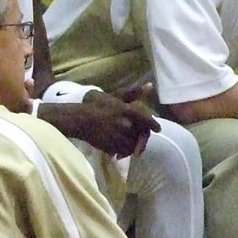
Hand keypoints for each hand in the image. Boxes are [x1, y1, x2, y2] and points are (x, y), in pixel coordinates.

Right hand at [42, 92, 158, 157]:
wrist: (79, 119)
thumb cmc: (95, 104)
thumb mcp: (115, 95)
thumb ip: (134, 93)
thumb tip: (151, 86)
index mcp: (127, 111)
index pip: (147, 120)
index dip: (153, 125)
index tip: (158, 129)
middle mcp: (125, 125)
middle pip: (141, 134)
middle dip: (143, 137)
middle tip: (142, 139)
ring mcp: (118, 137)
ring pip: (134, 145)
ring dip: (135, 146)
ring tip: (132, 145)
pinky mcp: (111, 147)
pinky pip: (123, 151)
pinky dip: (124, 152)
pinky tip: (121, 151)